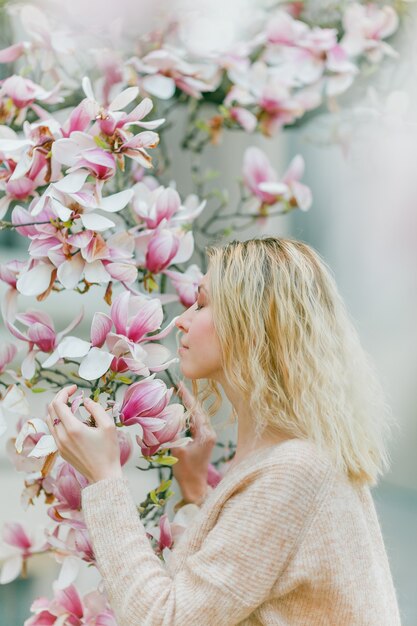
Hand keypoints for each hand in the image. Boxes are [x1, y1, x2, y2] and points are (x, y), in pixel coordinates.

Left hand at [46, 385, 122, 483]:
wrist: (104, 476)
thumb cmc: (109, 451)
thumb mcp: (108, 426)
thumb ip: (96, 409)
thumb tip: (86, 401)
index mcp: (73, 429)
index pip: (58, 404)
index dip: (64, 392)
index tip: (75, 388)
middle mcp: (62, 436)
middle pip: (50, 410)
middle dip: (60, 398)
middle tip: (72, 395)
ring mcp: (59, 445)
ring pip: (49, 421)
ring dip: (57, 410)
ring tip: (71, 406)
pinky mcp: (60, 451)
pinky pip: (54, 431)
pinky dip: (58, 421)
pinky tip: (71, 420)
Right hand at [171, 382, 216, 503]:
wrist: (194, 486)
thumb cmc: (186, 471)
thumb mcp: (177, 449)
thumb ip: (173, 432)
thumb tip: (167, 416)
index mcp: (205, 434)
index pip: (196, 410)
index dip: (187, 396)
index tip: (180, 384)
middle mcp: (209, 432)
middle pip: (198, 411)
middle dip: (187, 399)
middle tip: (177, 387)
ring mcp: (207, 436)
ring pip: (197, 416)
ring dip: (187, 407)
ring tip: (178, 395)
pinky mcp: (204, 440)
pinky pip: (195, 423)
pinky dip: (188, 416)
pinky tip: (180, 412)